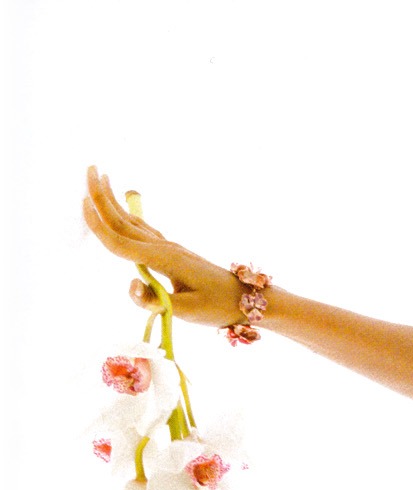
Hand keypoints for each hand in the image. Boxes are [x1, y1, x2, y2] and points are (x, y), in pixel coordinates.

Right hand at [81, 166, 249, 329]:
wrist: (245, 299)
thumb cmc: (218, 307)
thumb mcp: (188, 311)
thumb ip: (156, 303)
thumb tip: (131, 287)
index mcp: (163, 260)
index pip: (121, 244)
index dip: (99, 227)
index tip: (82, 203)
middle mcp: (163, 248)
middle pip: (124, 223)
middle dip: (103, 197)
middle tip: (88, 170)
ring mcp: (168, 248)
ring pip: (133, 222)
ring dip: (114, 201)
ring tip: (101, 178)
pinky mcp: (172, 252)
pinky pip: (143, 230)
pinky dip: (127, 216)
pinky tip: (122, 210)